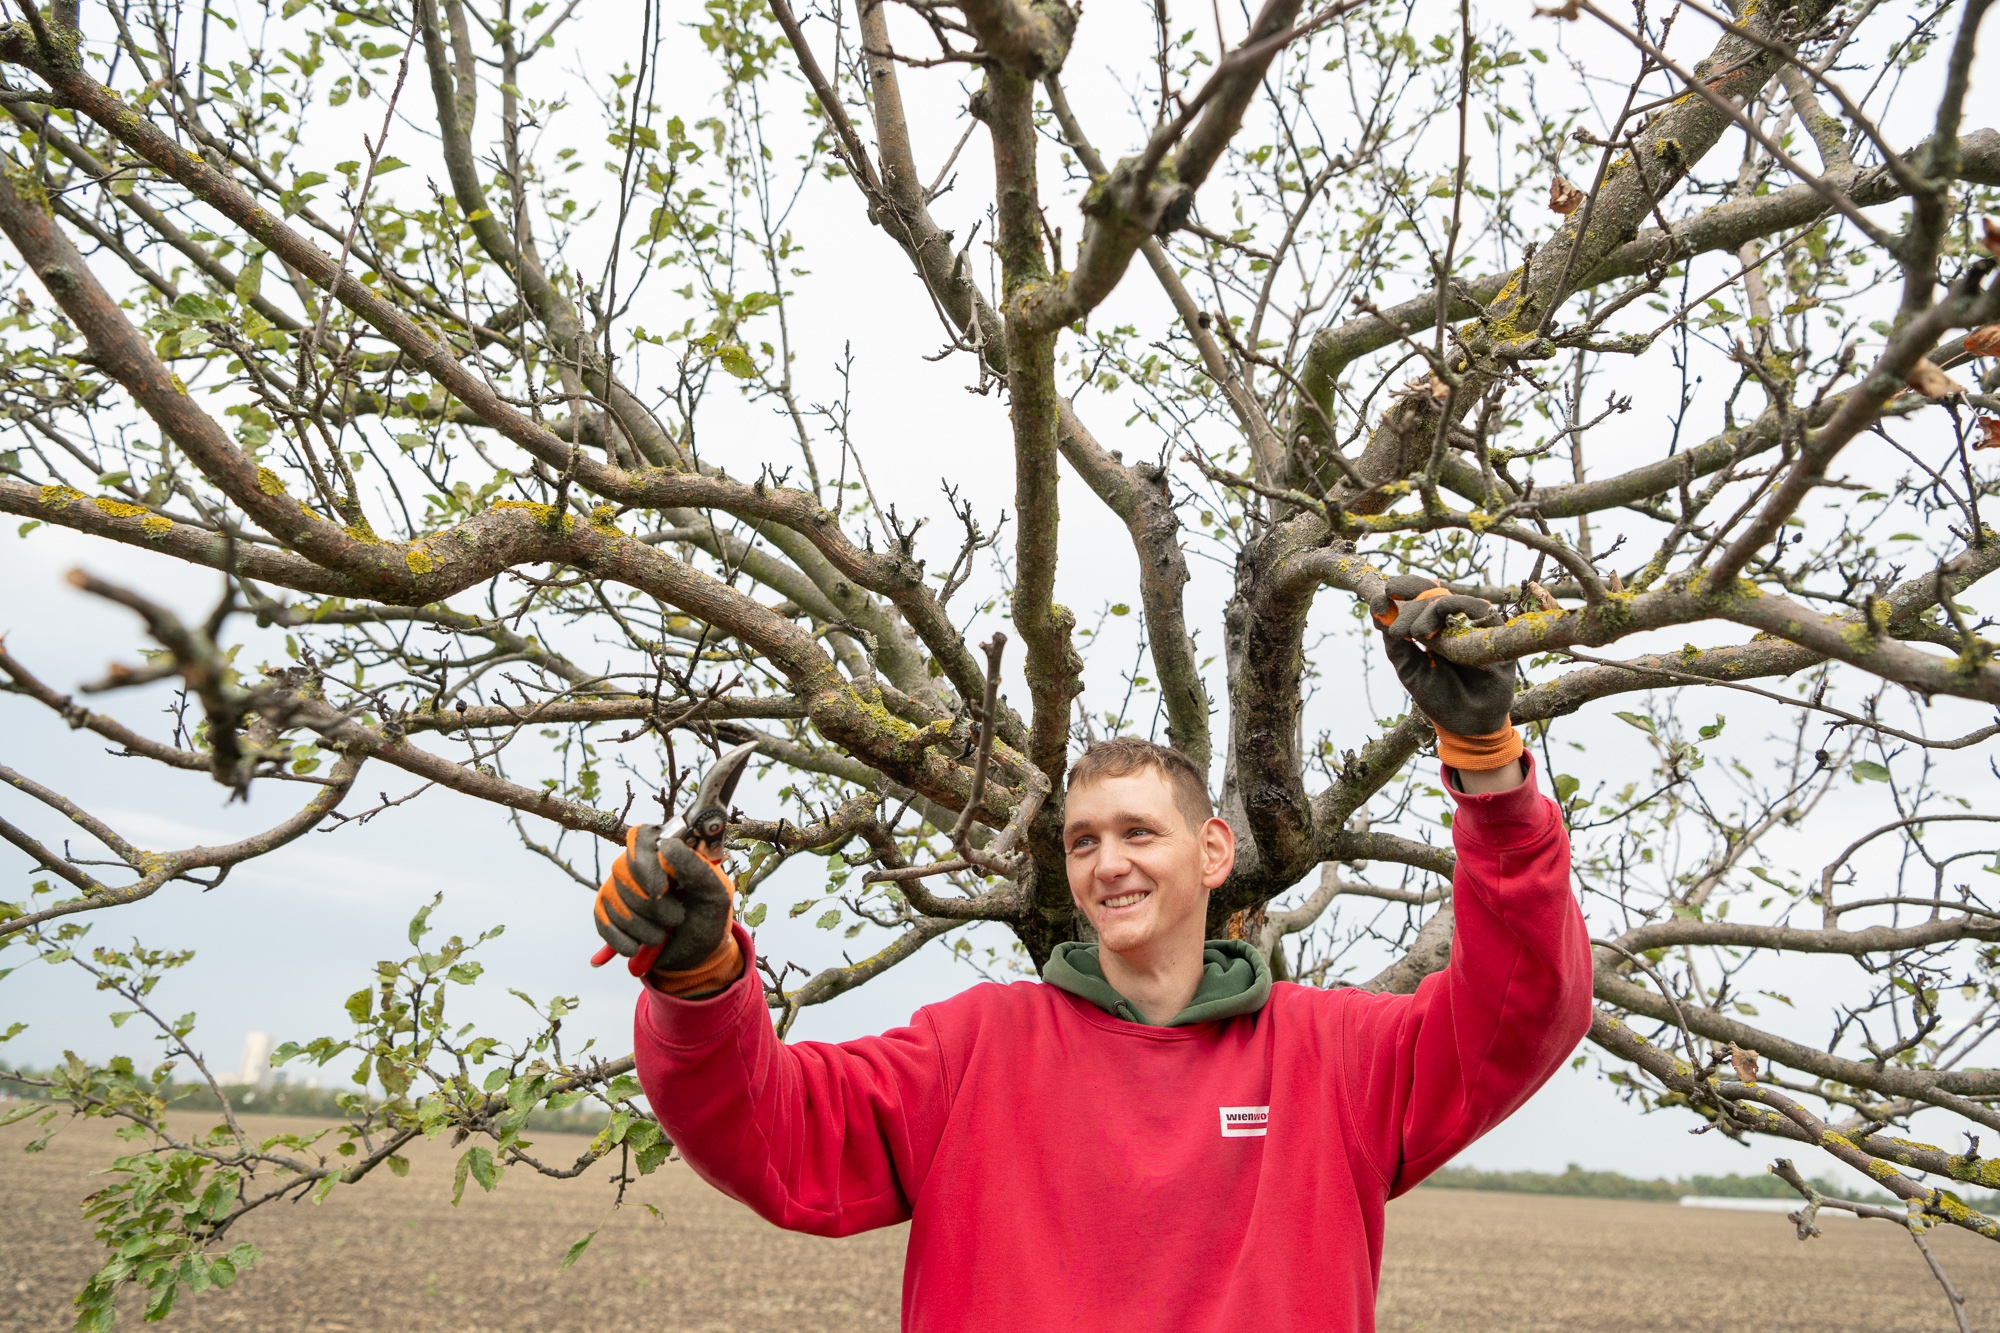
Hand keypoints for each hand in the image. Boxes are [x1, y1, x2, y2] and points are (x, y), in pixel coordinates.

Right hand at [593, 824, 736, 972]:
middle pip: (623, 870)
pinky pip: (603, 922)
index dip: (646, 867)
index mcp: (666, 850)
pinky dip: (623, 941)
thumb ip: (696, 868)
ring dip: (641, 927)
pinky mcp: (607, 911)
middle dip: (650, 905)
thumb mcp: (715, 894)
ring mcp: (619, 886)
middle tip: (676, 919)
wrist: (694, 953)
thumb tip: (666, 846)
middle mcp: (638, 862)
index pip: (640, 839)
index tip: (662, 891)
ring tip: (663, 935)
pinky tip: (640, 946)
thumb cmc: (707, 917)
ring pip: (612, 898)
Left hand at [1369, 575, 1517, 759]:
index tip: (1385, 592)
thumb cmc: (1439, 696)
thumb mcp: (1409, 668)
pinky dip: (1458, 607)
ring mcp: (1470, 624)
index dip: (1401, 589)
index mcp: (1428, 626)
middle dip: (1410, 602)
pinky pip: (1477, 608)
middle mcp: (1450, 621)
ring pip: (1446, 599)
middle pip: (1428, 593)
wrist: (1468, 722)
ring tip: (1419, 634)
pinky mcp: (1493, 630)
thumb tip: (1379, 608)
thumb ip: (1395, 641)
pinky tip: (1441, 625)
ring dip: (1427, 610)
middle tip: (1400, 630)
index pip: (1414, 596)